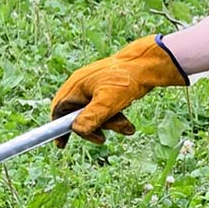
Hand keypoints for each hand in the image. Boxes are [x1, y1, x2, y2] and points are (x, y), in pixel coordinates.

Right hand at [51, 34, 187, 144]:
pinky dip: (116, 117)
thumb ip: (91, 118)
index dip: (59, 127)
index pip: (60, 109)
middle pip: (79, 114)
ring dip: (109, 124)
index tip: (62, 144)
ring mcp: (96, 86)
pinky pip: (106, 108)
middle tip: (103, 138)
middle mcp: (83, 85)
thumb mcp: (107, 103)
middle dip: (94, 127)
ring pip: (96, 113)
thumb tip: (76, 130)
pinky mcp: (108, 88)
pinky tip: (128, 123)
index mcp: (77, 85)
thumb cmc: (126, 80)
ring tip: (126, 127)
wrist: (149, 63)